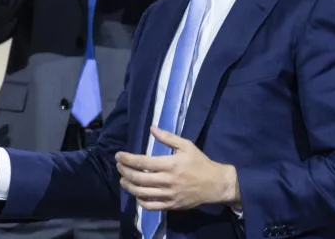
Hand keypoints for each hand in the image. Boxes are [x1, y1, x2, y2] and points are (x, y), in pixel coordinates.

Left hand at [116, 127, 239, 211]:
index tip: (118, 155)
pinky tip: (137, 194)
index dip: (127, 159)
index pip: (142, 162)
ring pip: (142, 193)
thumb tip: (152, 128)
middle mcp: (168, 181)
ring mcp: (169, 195)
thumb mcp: (186, 145)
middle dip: (124, 171)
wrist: (215, 185)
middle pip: (139, 178)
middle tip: (119, 166)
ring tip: (123, 179)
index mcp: (171, 164)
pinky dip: (140, 201)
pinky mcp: (171, 205)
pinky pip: (151, 206)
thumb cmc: (200, 163)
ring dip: (128, 186)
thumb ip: (168, 137)